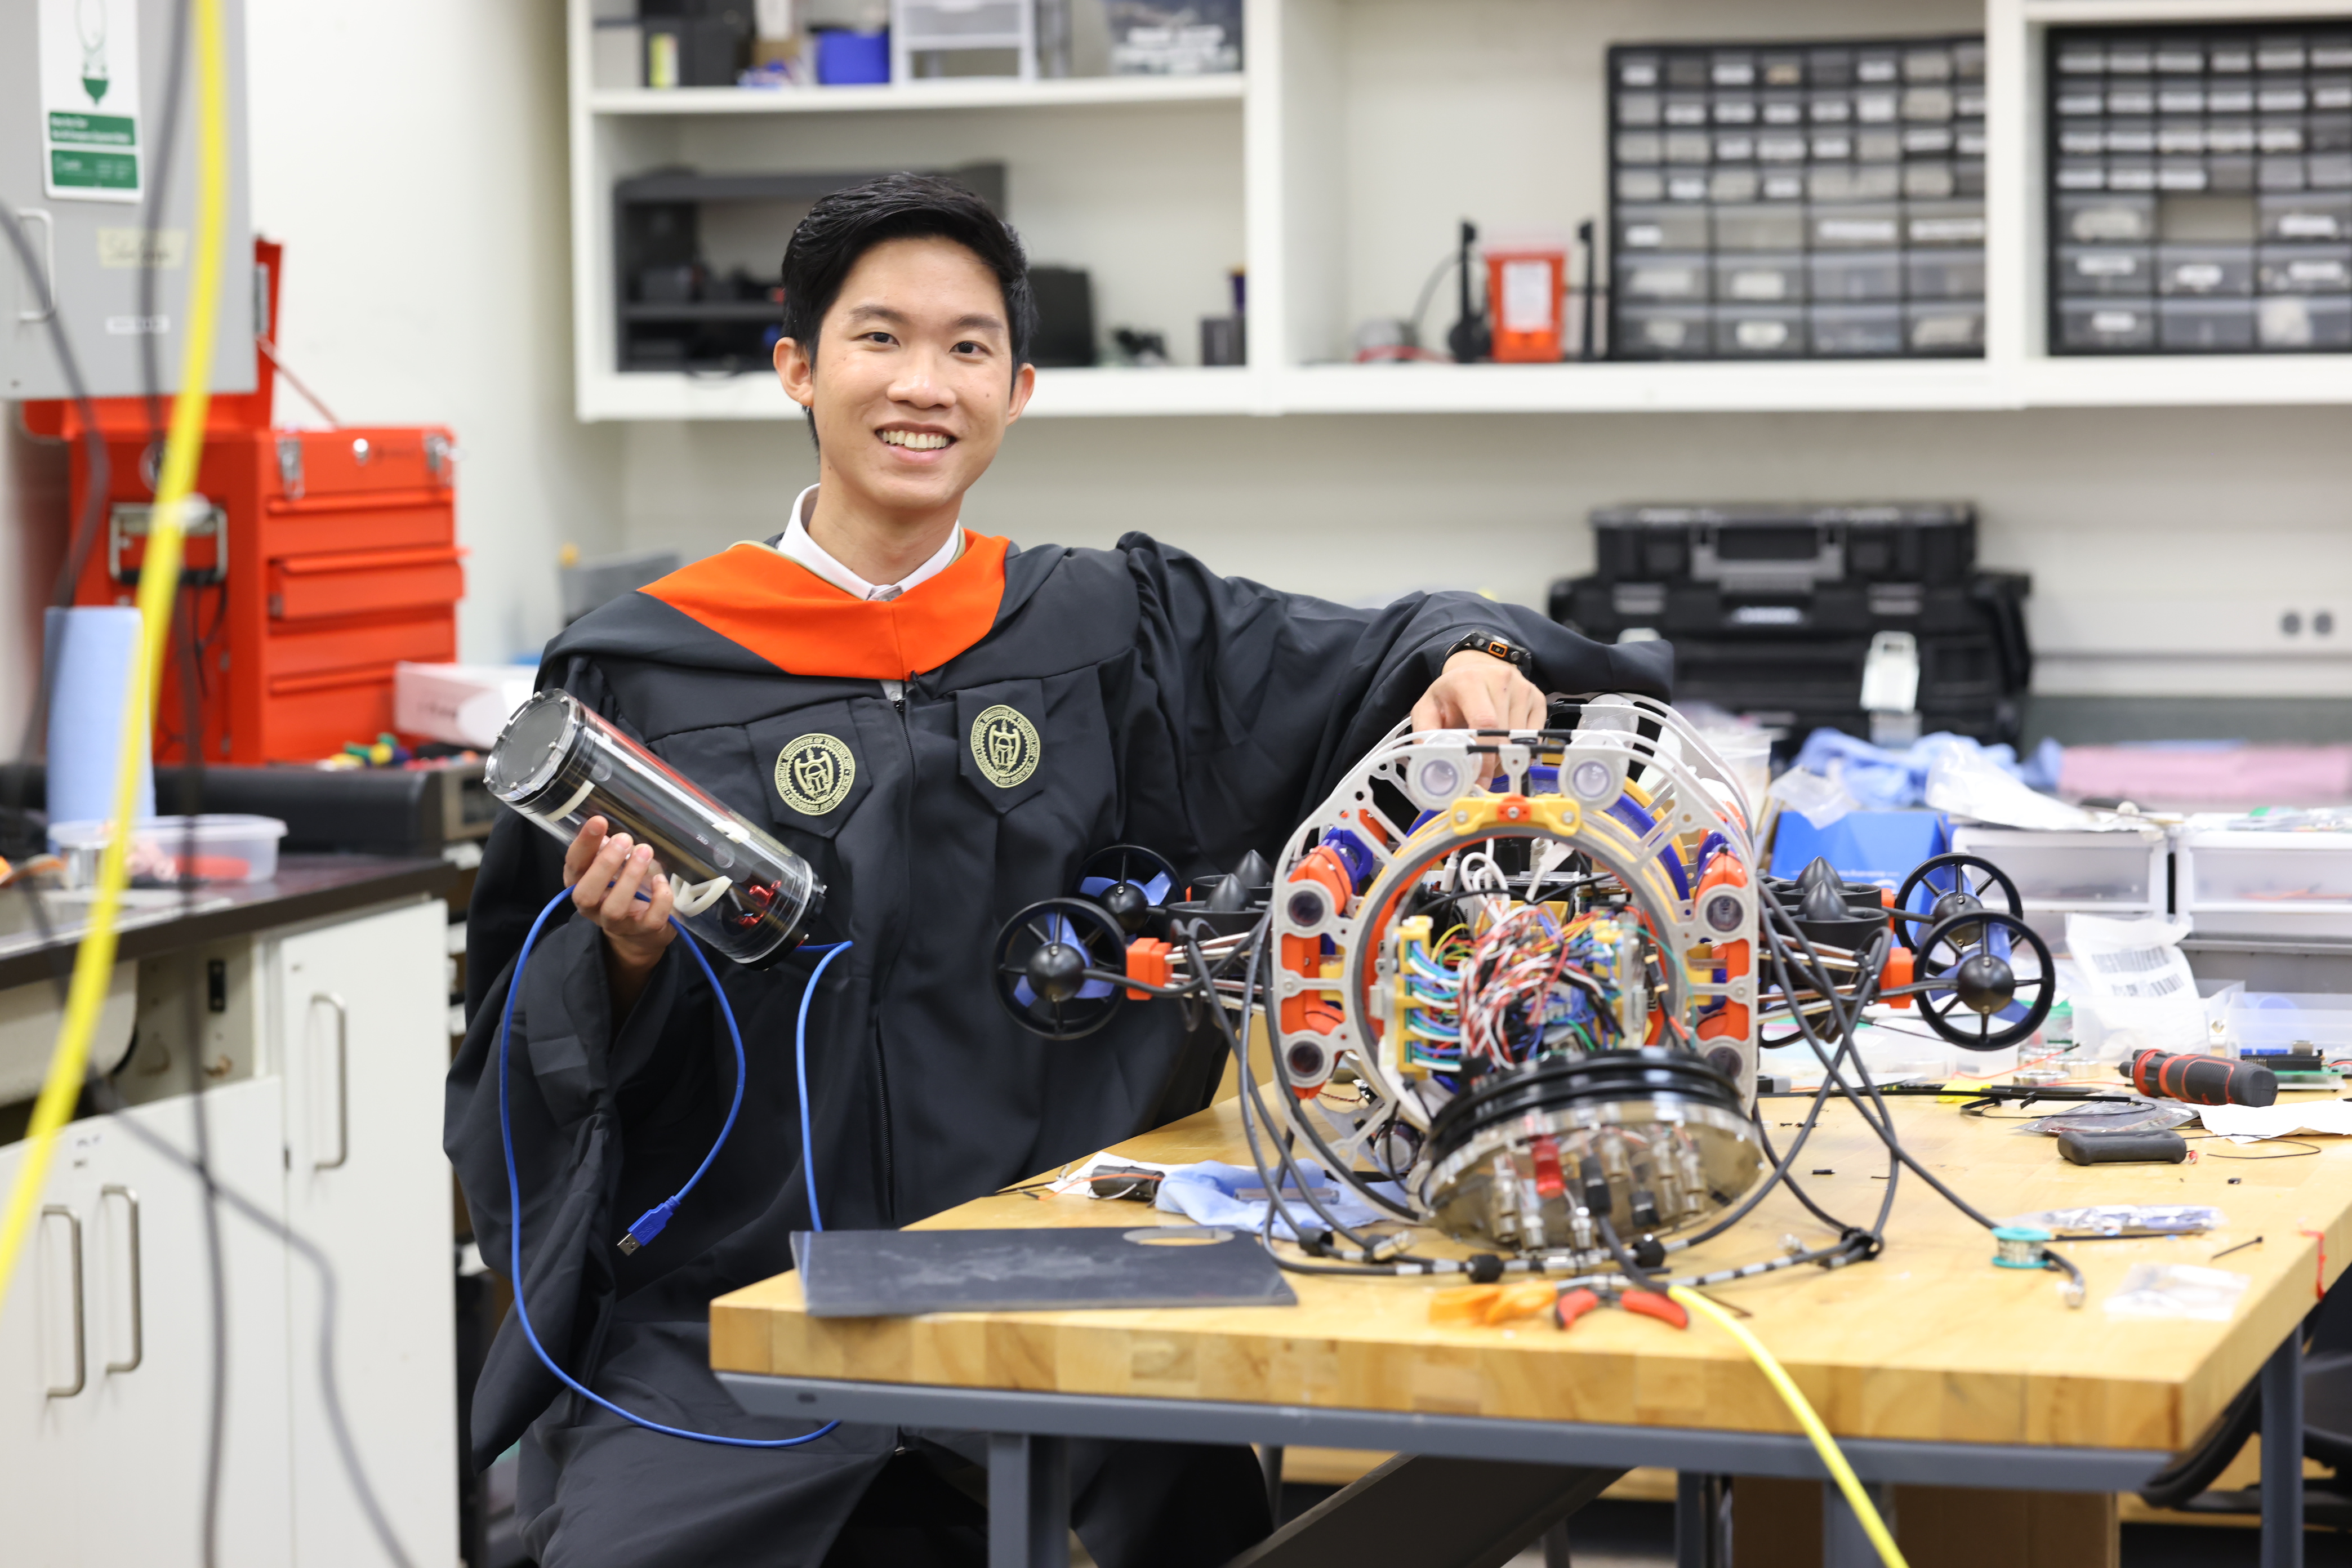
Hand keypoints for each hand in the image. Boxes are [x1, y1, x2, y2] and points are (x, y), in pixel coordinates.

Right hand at [563, 816, 675, 1008]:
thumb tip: (606, 832)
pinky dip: (659, 898)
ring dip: (630, 878)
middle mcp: (592, 908)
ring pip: (615, 908)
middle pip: (586, 892)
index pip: (574, 866)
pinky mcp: (643, 931)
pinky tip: (661, 881)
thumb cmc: (622, 889)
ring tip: (644, 852)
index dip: (584, 844)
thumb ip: (605, 850)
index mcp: (580, 886)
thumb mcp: (610, 868)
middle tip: (624, 839)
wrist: (639, 933)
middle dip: (605, 864)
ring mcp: (617, 924)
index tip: (598, 821)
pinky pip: (651, 918)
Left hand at [1411, 650, 1547, 778]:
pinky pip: (1534, 736)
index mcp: (1470, 681)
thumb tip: (1433, 764)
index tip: (1479, 778)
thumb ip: (1425, 735)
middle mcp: (1501, 679)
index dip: (1483, 755)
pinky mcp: (1537, 698)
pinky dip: (1520, 749)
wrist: (1474, 670)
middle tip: (1481, 773)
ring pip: (1521, 739)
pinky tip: (1504, 743)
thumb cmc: (1450, 694)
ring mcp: (1523, 688)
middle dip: (1493, 761)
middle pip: (1505, 735)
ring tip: (1488, 754)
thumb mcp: (1427, 709)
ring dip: (1506, 757)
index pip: (1485, 722)